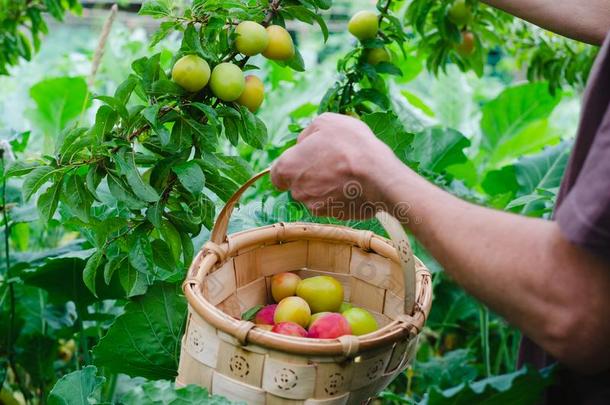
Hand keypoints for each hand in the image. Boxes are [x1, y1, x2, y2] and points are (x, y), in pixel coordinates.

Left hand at [271, 112, 404, 218]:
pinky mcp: (334, 216)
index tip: (305, 160)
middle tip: (331, 162)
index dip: (291, 166)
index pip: (277, 175)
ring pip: (316, 196)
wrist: (377, 175)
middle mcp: (296, 191)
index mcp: (287, 167)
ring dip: (326, 186)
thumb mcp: (325, 122)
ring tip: (347, 172)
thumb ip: (307, 133)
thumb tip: (303, 143)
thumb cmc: (349, 145)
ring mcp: (315, 206)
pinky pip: (334, 205)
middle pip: (298, 185)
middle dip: (311, 175)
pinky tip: (355, 184)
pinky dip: (341, 196)